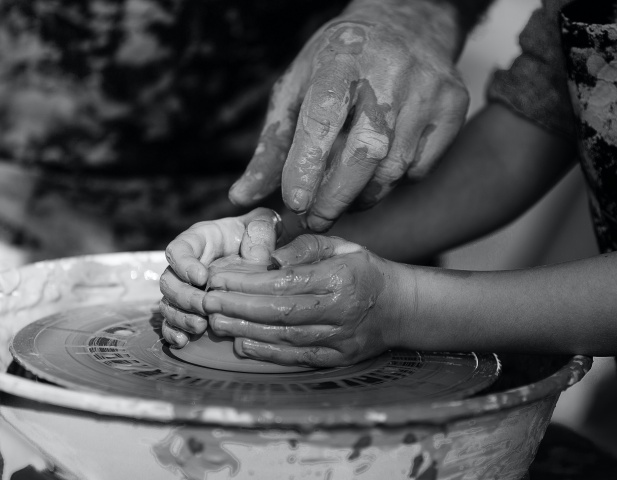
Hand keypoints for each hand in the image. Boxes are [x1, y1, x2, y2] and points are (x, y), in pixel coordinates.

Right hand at [159, 208, 281, 347]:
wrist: (263, 253)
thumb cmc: (259, 235)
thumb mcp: (264, 224)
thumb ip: (261, 231)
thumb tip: (258, 255)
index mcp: (199, 240)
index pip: (179, 249)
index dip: (184, 264)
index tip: (202, 277)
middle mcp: (186, 265)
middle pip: (169, 281)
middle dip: (184, 296)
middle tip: (205, 306)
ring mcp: (186, 288)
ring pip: (168, 303)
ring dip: (180, 317)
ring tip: (200, 326)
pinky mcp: (190, 309)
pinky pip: (172, 322)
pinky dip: (173, 332)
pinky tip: (184, 341)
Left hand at [201, 235, 409, 366]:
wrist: (400, 307)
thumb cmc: (363, 270)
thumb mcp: (340, 245)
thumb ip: (305, 247)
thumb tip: (269, 258)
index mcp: (339, 276)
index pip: (284, 281)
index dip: (247, 281)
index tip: (218, 277)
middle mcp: (339, 309)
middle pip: (279, 311)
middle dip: (237, 307)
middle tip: (207, 302)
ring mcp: (339, 338)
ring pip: (284, 336)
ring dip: (245, 331)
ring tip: (216, 322)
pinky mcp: (338, 358)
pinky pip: (297, 357)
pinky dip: (267, 353)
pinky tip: (242, 345)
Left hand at [229, 0, 469, 231]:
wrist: (407, 23)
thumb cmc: (342, 61)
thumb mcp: (298, 88)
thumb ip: (272, 145)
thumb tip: (242, 196)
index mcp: (341, 59)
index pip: (322, 119)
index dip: (307, 166)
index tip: (294, 202)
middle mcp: (390, 72)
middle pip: (363, 154)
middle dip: (335, 198)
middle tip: (316, 220)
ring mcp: (428, 90)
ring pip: (394, 168)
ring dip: (363, 197)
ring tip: (343, 200)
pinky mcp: (454, 106)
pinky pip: (421, 167)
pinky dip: (395, 181)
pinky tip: (379, 170)